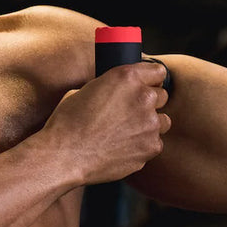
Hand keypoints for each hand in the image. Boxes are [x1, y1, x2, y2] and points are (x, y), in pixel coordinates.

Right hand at [43, 61, 169, 184]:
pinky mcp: (151, 147)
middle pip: (162, 96)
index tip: (145, 87)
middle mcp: (143, 98)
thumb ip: (111, 87)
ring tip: (126, 132)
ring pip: (162, 121)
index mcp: (127, 77)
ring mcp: (150, 124)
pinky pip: (155, 143)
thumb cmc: (68, 121)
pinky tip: (123, 148)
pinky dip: (143, 145)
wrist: (64, 155)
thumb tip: (118, 91)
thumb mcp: (86, 89)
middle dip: (148, 103)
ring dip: (149, 124)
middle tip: (129, 113)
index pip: (157, 72)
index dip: (150, 80)